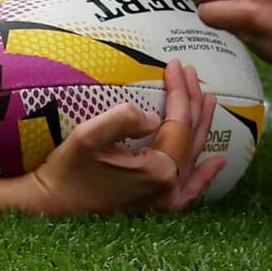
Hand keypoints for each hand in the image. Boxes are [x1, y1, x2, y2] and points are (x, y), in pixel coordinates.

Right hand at [26, 58, 213, 213]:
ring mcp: (164, 199)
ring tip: (209, 98)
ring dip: (201, 126)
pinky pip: (188, 189)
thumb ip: (122, 120)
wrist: (52, 206)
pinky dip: (205, 175)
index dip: (179, 91)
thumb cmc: (67, 170)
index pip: (178, 122)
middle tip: (190, 72)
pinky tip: (219, 161)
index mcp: (158, 170)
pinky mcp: (155, 205)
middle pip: (189, 136)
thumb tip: (152, 117)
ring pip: (192, 155)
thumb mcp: (88, 137)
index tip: (175, 64)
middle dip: (192, 101)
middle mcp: (168, 187)